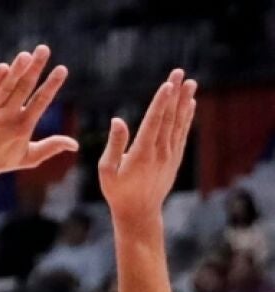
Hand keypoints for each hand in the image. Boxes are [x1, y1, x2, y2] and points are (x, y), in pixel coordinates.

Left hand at [0, 45, 75, 181]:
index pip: (41, 100)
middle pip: (24, 87)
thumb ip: (51, 147)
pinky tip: (3, 67)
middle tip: (44, 49)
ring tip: (26, 55)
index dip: (52, 84)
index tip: (62, 68)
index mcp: (23, 126)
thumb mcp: (28, 158)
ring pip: (5, 86)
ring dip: (16, 70)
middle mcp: (7, 116)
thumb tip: (75, 145)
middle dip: (35, 67)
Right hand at [99, 69, 197, 223]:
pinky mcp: (175, 158)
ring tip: (191, 83)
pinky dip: (187, 117)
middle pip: (169, 117)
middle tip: (180, 73)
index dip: (161, 102)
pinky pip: (183, 133)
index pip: (154, 122)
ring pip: (179, 123)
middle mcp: (160, 152)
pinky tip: (190, 104)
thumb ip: (114, 144)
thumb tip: (118, 120)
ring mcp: (170, 155)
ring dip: (184, 101)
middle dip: (174, 94)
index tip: (167, 84)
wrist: (139, 212)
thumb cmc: (118, 191)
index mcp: (141, 153)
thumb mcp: (107, 170)